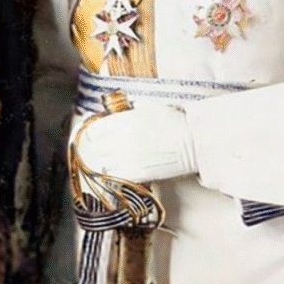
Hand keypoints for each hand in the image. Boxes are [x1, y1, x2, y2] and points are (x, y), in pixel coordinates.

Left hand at [73, 100, 196, 182]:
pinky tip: (116, 170)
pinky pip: (113, 176)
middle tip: (98, 149)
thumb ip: (132, 109)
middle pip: (95, 147)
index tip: (91, 135)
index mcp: (124, 121)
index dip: (91, 133)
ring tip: (107, 160)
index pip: (94, 129)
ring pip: (101, 163)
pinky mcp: (136, 173)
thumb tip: (121, 111)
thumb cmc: (174, 122)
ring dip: (102, 161)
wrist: (193, 143)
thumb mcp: (151, 107)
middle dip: (95, 147)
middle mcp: (122, 139)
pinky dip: (112, 173)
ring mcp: (128, 157)